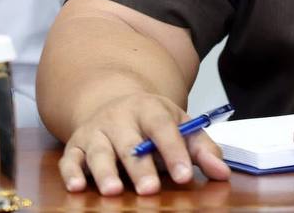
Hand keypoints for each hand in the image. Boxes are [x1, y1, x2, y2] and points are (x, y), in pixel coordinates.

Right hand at [57, 93, 231, 194]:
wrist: (113, 101)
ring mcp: (96, 131)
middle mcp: (120, 117)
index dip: (174, 151)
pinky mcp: (75, 145)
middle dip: (140, 167)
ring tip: (114, 191)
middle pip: (130, 142)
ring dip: (105, 172)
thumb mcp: (180, 126)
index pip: (163, 128)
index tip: (184, 175)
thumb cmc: (152, 121)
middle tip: (150, 189)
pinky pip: (70, 159)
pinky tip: (77, 187)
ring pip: (99, 151)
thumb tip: (223, 173)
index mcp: (150, 109)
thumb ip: (202, 149)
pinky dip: (72, 173)